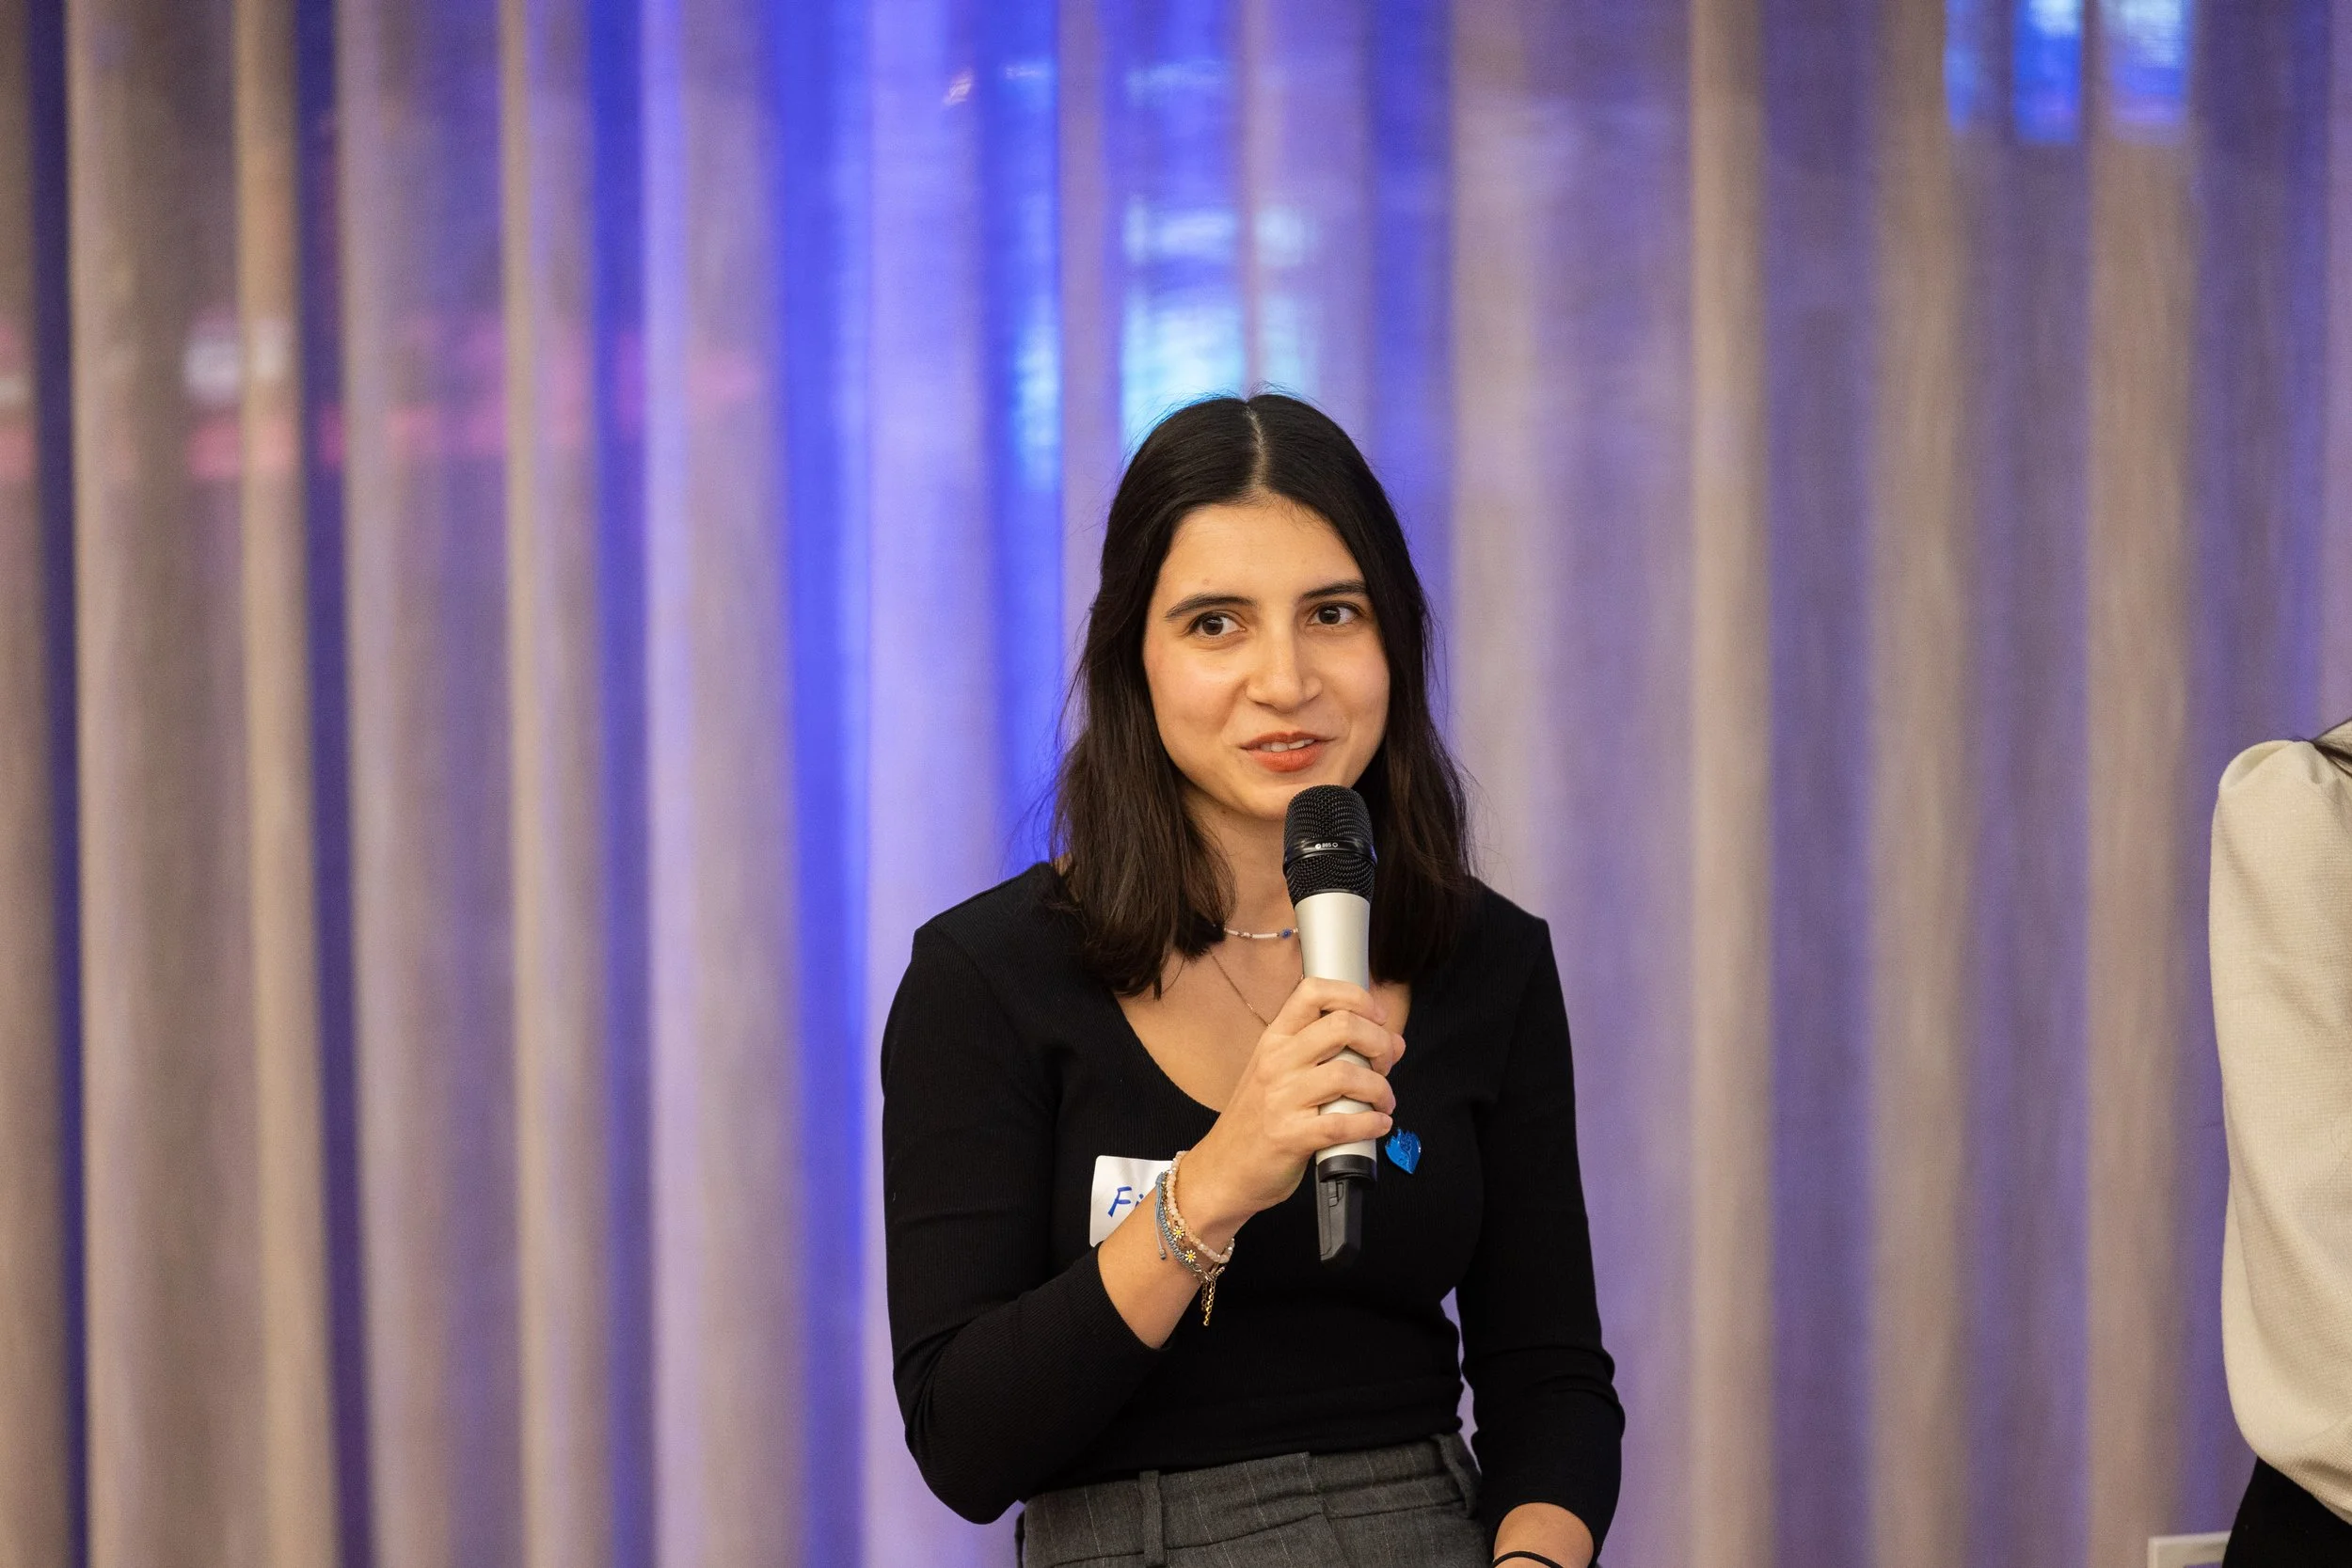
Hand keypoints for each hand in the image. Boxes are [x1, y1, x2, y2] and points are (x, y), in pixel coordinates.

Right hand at [1180, 977, 1404, 1236]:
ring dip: (1380, 1088)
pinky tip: (1378, 1125)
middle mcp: (1276, 1062)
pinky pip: (1342, 1123)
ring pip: (1348, 1074)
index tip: (1376, 1017)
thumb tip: (1394, 1042)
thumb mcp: (1282, 1074)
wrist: (1223, 1168)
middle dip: (1379, 1042)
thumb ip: (1333, 1054)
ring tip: (1384, 1102)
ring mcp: (1281, 1099)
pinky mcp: (1289, 1136)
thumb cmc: (1258, 1120)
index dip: (1355, 996)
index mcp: (1274, 1040)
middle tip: (1385, 1063)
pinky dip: (1371, 1124)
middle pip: (1341, 1026)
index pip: (1313, 991)